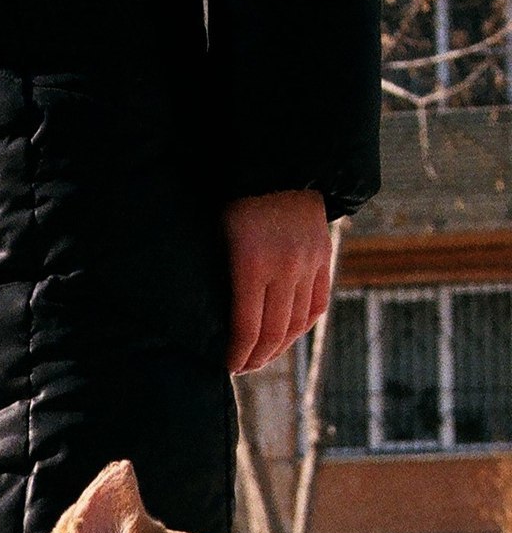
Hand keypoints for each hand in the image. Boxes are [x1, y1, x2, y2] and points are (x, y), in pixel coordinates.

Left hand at [223, 190, 331, 374]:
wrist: (278, 165)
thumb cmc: (234, 202)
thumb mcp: (217, 237)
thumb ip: (220, 278)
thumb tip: (209, 323)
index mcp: (251, 263)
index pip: (247, 329)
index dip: (237, 355)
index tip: (227, 367)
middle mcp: (285, 267)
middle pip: (273, 333)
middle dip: (256, 358)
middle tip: (242, 368)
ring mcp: (308, 263)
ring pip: (296, 324)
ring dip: (279, 348)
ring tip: (262, 357)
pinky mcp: (323, 258)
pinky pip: (316, 306)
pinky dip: (301, 327)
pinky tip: (286, 337)